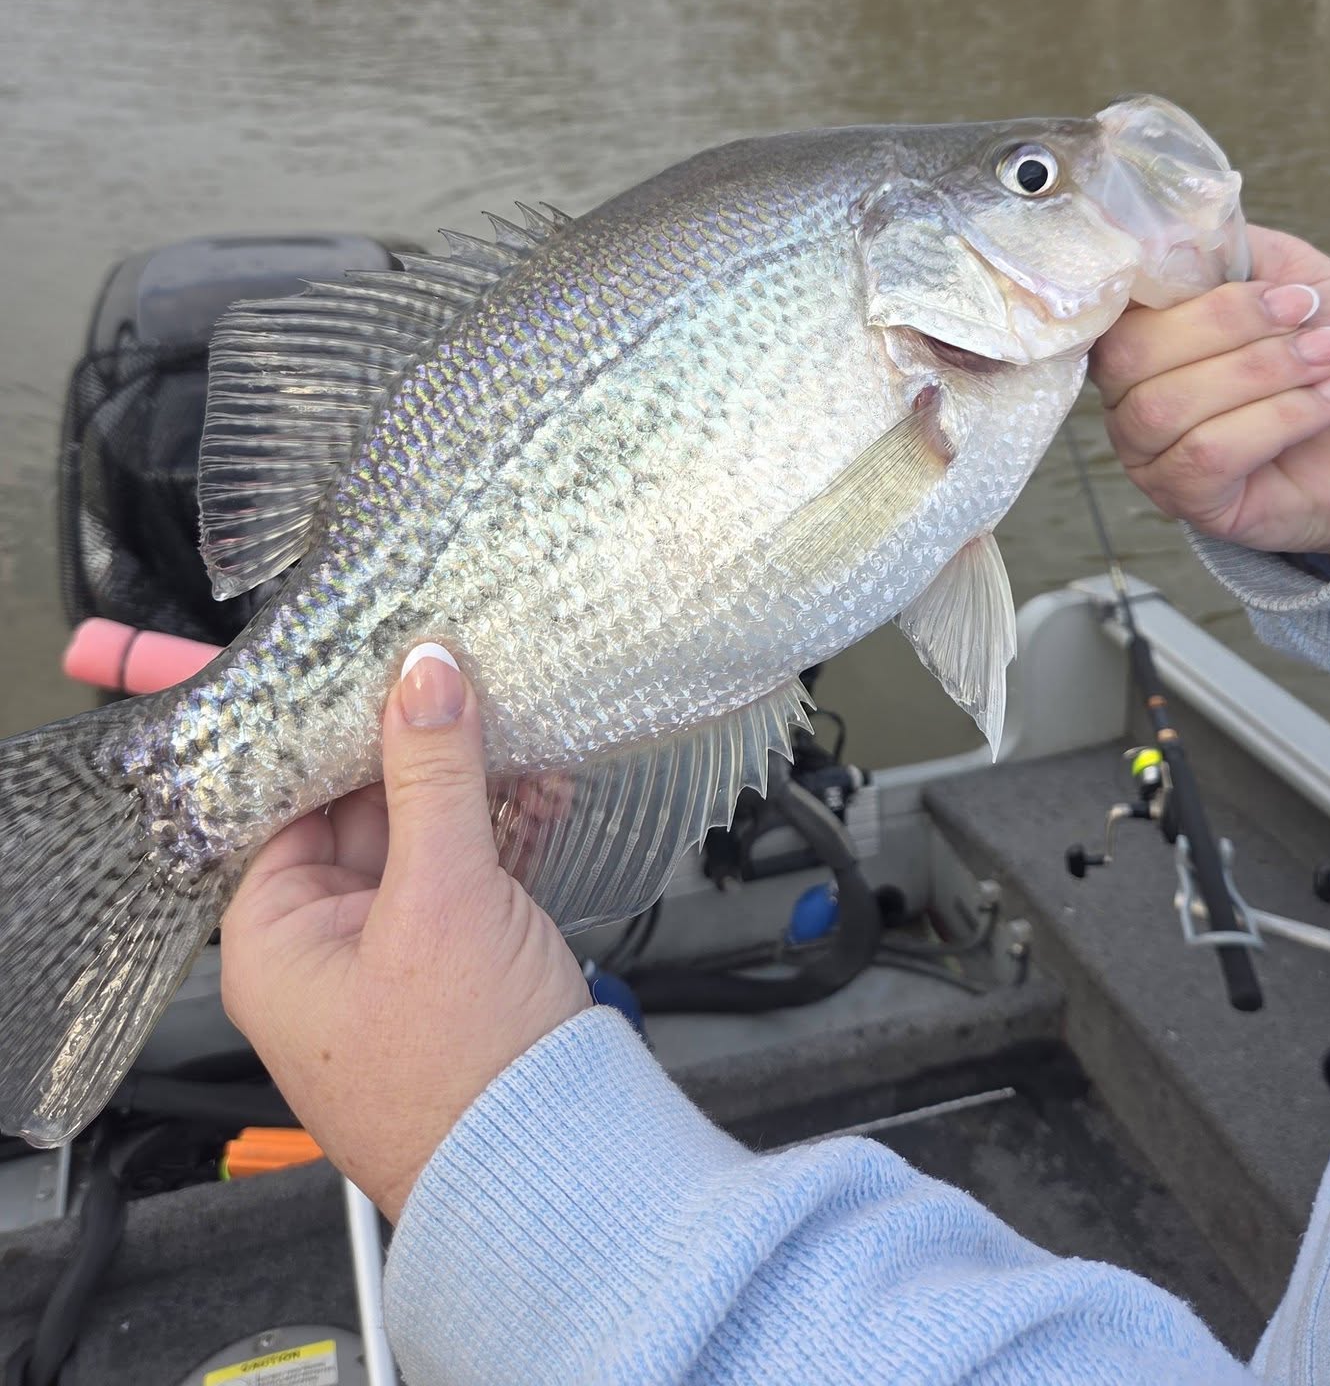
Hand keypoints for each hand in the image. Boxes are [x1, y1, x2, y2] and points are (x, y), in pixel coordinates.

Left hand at [221, 647, 589, 1221]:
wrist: (554, 1174)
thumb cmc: (465, 1077)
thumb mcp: (443, 897)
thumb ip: (433, 774)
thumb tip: (420, 675)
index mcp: (273, 940)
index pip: (283, 799)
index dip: (326, 724)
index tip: (365, 655)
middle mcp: (322, 948)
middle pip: (359, 809)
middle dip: (414, 744)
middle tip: (454, 668)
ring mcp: (394, 956)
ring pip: (424, 835)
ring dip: (471, 781)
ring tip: (511, 712)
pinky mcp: (458, 963)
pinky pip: (470, 873)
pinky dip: (504, 829)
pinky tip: (545, 783)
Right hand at [1089, 226, 1329, 571]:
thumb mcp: (1289, 270)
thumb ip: (1226, 248)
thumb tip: (1165, 232)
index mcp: (1139, 337)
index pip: (1109, 307)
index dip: (1165, 282)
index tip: (1246, 271)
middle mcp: (1129, 399)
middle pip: (1131, 356)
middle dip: (1228, 325)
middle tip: (1305, 311)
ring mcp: (1153, 457)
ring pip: (1170, 406)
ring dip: (1263, 371)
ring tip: (1328, 356)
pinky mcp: (1192, 503)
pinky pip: (1209, 454)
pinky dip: (1278, 417)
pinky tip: (1329, 398)